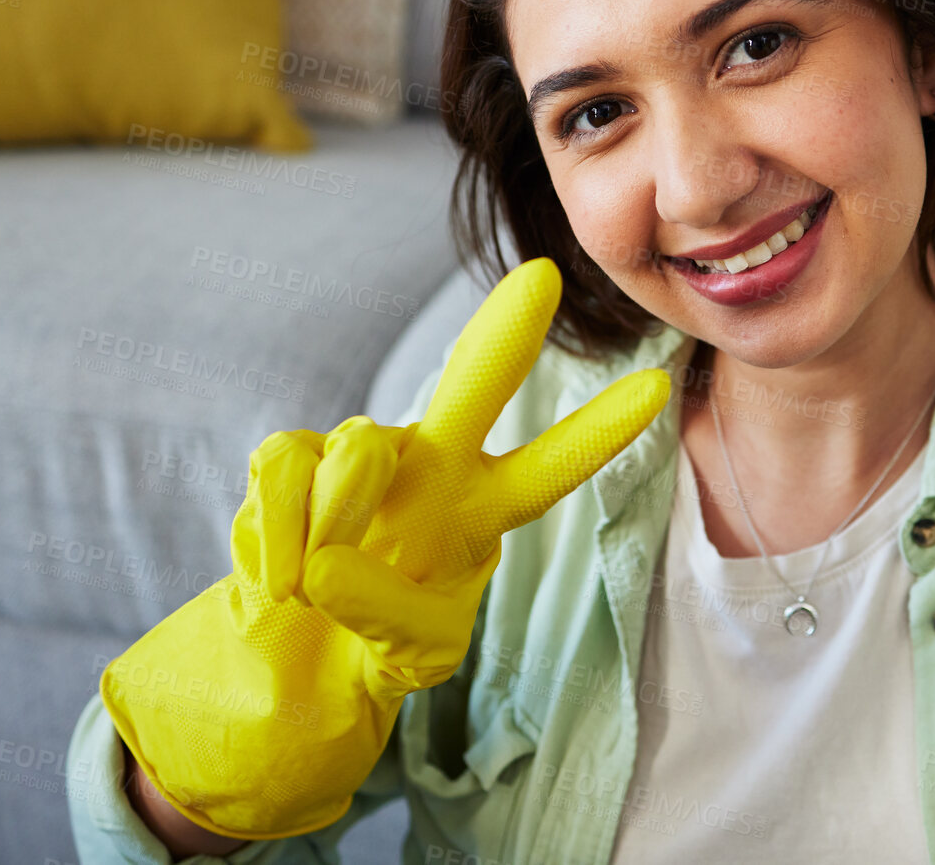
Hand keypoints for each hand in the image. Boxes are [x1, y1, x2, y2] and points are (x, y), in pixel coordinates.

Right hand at [101, 258, 670, 837]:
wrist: (298, 655)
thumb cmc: (378, 645)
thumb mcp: (414, 655)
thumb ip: (388, 613)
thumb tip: (326, 563)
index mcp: (485, 508)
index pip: (552, 468)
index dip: (598, 430)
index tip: (659, 385)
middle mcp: (434, 461)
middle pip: (475, 385)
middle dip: (505, 333)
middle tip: (541, 280)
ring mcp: (364, 450)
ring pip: (358, 451)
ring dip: (335, 521)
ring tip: (311, 586)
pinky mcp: (292, 455)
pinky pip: (284, 471)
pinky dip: (275, 534)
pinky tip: (277, 577)